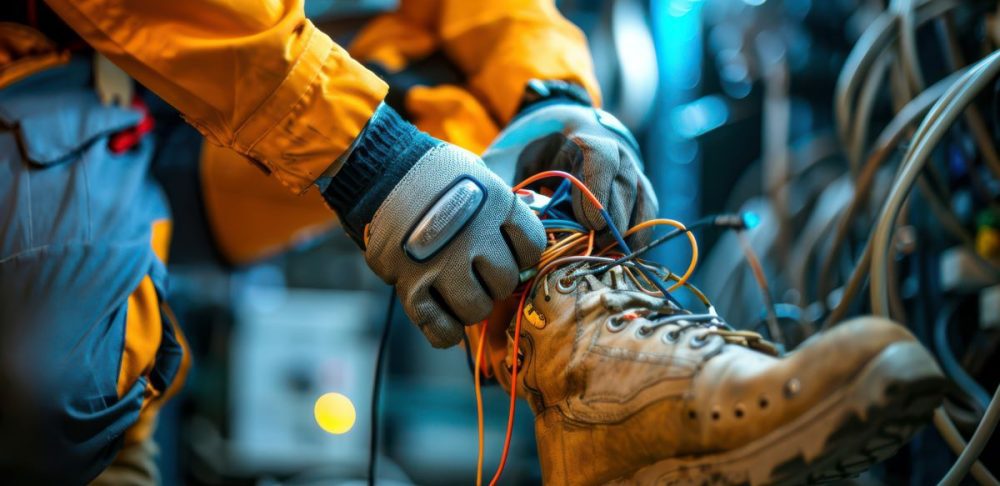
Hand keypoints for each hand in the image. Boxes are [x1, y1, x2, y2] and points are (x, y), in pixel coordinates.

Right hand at [323, 104, 544, 347]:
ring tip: (461, 292)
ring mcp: (442, 262)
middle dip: (495, 282)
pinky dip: (446, 331)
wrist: (379, 172)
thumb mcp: (479, 176)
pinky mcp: (410, 283)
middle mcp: (473, 236)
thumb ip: (501, 209)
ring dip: (472, 305)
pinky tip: (448, 324)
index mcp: (496, 205)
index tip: (508, 252)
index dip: (522, 255)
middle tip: (479, 272)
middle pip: (504, 282)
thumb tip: (521, 246)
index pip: (530, 248)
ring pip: (475, 308)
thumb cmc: (434, 175)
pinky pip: (438, 325)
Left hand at [484, 102, 658, 245]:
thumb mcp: (513, 158)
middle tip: (592, 252)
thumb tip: (496, 217)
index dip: (596, 191)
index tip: (589, 223)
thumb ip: (505, 183)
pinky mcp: (640, 191)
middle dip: (610, 223)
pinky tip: (619, 258)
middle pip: (624, 186)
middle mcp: (616, 151)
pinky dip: (635, 237)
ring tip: (601, 258)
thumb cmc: (532, 150)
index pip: (599, 157)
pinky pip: (647, 214)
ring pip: (640, 202)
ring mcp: (632, 171)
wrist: (561, 133)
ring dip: (623, 234)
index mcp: (583, 136)